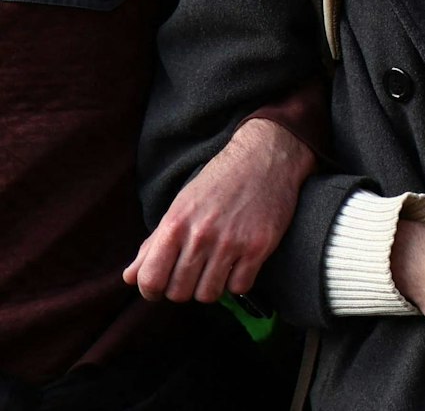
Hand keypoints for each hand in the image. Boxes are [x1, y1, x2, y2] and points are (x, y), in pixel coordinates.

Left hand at [124, 117, 314, 302]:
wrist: (264, 159)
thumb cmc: (218, 183)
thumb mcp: (180, 207)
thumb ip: (153, 244)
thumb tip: (129, 278)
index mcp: (175, 225)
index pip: (150, 280)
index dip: (151, 291)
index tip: (161, 288)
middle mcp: (200, 236)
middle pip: (179, 293)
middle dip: (183, 289)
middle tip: (193, 275)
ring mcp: (231, 243)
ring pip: (209, 294)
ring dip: (211, 287)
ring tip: (216, 271)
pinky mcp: (259, 246)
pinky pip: (240, 287)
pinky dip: (237, 282)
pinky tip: (239, 266)